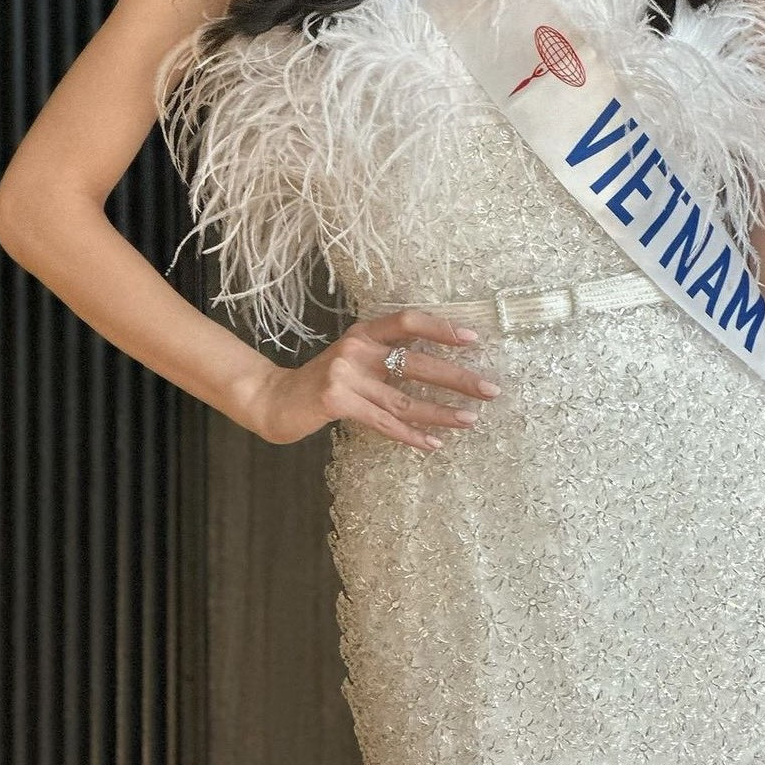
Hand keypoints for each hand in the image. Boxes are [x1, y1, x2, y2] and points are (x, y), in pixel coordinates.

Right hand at [240, 308, 501, 448]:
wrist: (275, 399)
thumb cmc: (324, 380)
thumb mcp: (354, 358)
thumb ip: (386, 356)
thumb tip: (439, 365)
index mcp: (364, 332)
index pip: (408, 321)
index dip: (441, 329)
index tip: (473, 339)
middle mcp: (357, 349)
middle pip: (416, 363)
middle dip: (456, 378)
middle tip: (489, 389)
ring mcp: (346, 375)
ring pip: (405, 399)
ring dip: (441, 412)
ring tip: (470, 420)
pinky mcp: (337, 402)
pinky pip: (384, 423)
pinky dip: (412, 435)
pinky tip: (433, 443)